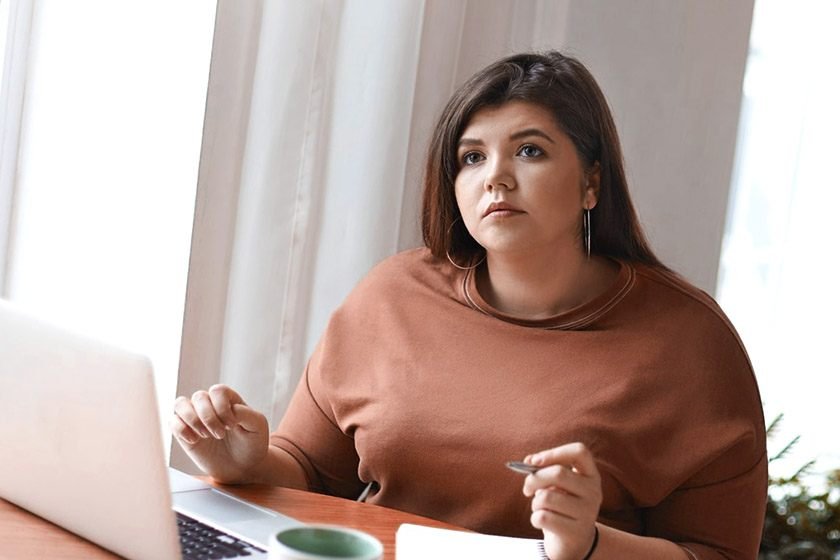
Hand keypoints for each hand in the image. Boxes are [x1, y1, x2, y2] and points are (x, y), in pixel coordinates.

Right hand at [171, 384, 268, 482]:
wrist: (243, 467)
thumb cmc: (252, 443)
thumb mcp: (258, 426)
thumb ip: (246, 413)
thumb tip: (229, 409)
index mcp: (229, 399)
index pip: (217, 391)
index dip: (221, 407)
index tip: (231, 425)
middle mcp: (210, 405)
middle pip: (199, 396)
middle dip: (209, 418)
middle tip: (220, 435)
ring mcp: (196, 418)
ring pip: (181, 403)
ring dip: (192, 419)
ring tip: (205, 436)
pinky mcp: (185, 433)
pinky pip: (173, 422)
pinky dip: (181, 429)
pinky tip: (194, 441)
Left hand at [522, 442, 601, 559]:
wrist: (573, 542)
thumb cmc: (561, 506)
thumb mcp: (556, 485)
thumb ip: (544, 469)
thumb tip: (528, 460)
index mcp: (591, 475)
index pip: (580, 452)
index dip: (555, 452)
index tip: (534, 461)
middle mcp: (594, 492)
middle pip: (558, 473)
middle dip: (534, 479)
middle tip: (527, 488)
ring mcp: (588, 513)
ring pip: (546, 497)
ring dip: (535, 502)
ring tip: (541, 508)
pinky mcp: (576, 532)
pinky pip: (543, 517)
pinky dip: (535, 518)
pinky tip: (542, 522)